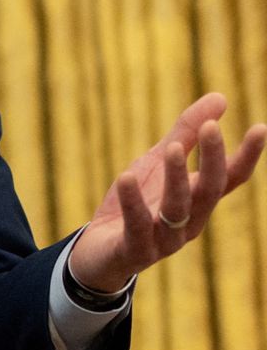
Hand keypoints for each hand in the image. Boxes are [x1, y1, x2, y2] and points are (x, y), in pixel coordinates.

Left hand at [68, 93, 266, 292]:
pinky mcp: (134, 250)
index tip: (261, 128)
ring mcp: (164, 240)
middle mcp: (188, 221)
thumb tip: (221, 96)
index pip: (230, 179)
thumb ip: (185, 133)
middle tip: (211, 127)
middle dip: (212, 160)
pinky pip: (137, 228)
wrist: (99, 253)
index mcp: (197, 200)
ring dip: (177, 178)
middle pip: (209, 191)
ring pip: (177, 210)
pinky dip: (133, 203)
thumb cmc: (136, 203)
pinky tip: (125, 176)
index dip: (247, 156)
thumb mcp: (157, 162)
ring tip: (173, 147)